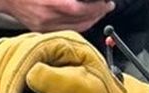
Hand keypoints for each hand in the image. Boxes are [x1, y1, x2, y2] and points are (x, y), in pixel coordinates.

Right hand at [0, 0, 115, 32]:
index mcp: (51, 4)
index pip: (81, 10)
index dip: (97, 8)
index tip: (106, 4)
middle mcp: (48, 18)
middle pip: (81, 22)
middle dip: (98, 15)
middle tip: (106, 7)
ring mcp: (44, 27)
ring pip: (75, 29)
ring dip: (90, 22)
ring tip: (98, 13)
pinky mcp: (42, 31)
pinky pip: (66, 31)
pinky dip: (78, 26)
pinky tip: (84, 20)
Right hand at [0, 31, 148, 92]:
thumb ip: (64, 84)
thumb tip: (31, 74)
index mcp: (68, 45)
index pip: (30, 50)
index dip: (13, 74)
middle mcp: (52, 44)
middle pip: (11, 48)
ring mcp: (40, 53)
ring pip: (2, 52)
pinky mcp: (31, 65)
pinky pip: (2, 61)